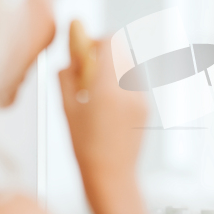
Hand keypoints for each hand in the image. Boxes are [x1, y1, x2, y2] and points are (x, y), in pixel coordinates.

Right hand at [58, 36, 148, 177]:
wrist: (112, 174)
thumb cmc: (86, 146)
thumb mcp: (67, 110)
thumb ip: (66, 79)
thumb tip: (68, 60)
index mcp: (107, 88)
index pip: (110, 42)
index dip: (96, 39)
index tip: (85, 47)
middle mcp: (129, 90)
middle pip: (122, 51)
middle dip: (105, 52)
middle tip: (88, 67)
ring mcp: (141, 98)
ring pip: (130, 66)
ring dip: (114, 66)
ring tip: (98, 87)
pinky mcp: (147, 107)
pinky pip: (135, 83)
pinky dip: (122, 81)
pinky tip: (109, 102)